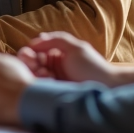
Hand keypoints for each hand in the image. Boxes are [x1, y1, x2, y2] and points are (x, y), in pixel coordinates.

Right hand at [18, 31, 133, 86]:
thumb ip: (55, 39)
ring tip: (45, 74)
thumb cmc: (92, 66)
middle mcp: (52, 67)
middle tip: (38, 65)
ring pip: (32, 75)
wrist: (105, 87)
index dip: (28, 52)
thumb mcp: (75, 47)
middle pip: (30, 63)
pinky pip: (39, 87)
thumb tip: (34, 42)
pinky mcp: (53, 92)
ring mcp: (52, 81)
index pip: (33, 51)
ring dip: (35, 72)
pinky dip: (39, 82)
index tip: (29, 55)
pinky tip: (48, 80)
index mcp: (56, 53)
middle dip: (29, 63)